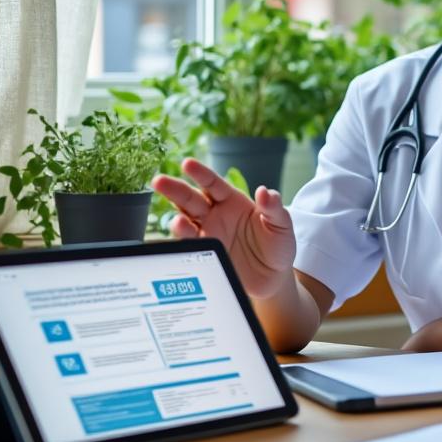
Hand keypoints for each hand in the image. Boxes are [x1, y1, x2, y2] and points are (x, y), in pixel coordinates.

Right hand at [152, 158, 296, 298]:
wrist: (273, 277)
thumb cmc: (277, 246)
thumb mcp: (282, 225)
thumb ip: (274, 208)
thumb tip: (265, 192)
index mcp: (232, 201)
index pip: (213, 184)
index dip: (200, 173)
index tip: (187, 164)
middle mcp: (215, 215)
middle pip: (190, 199)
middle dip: (174, 190)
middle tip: (159, 181)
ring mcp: (207, 234)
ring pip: (185, 222)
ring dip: (178, 220)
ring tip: (178, 221)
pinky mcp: (204, 254)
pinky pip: (190, 247)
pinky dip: (185, 243)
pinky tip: (184, 242)